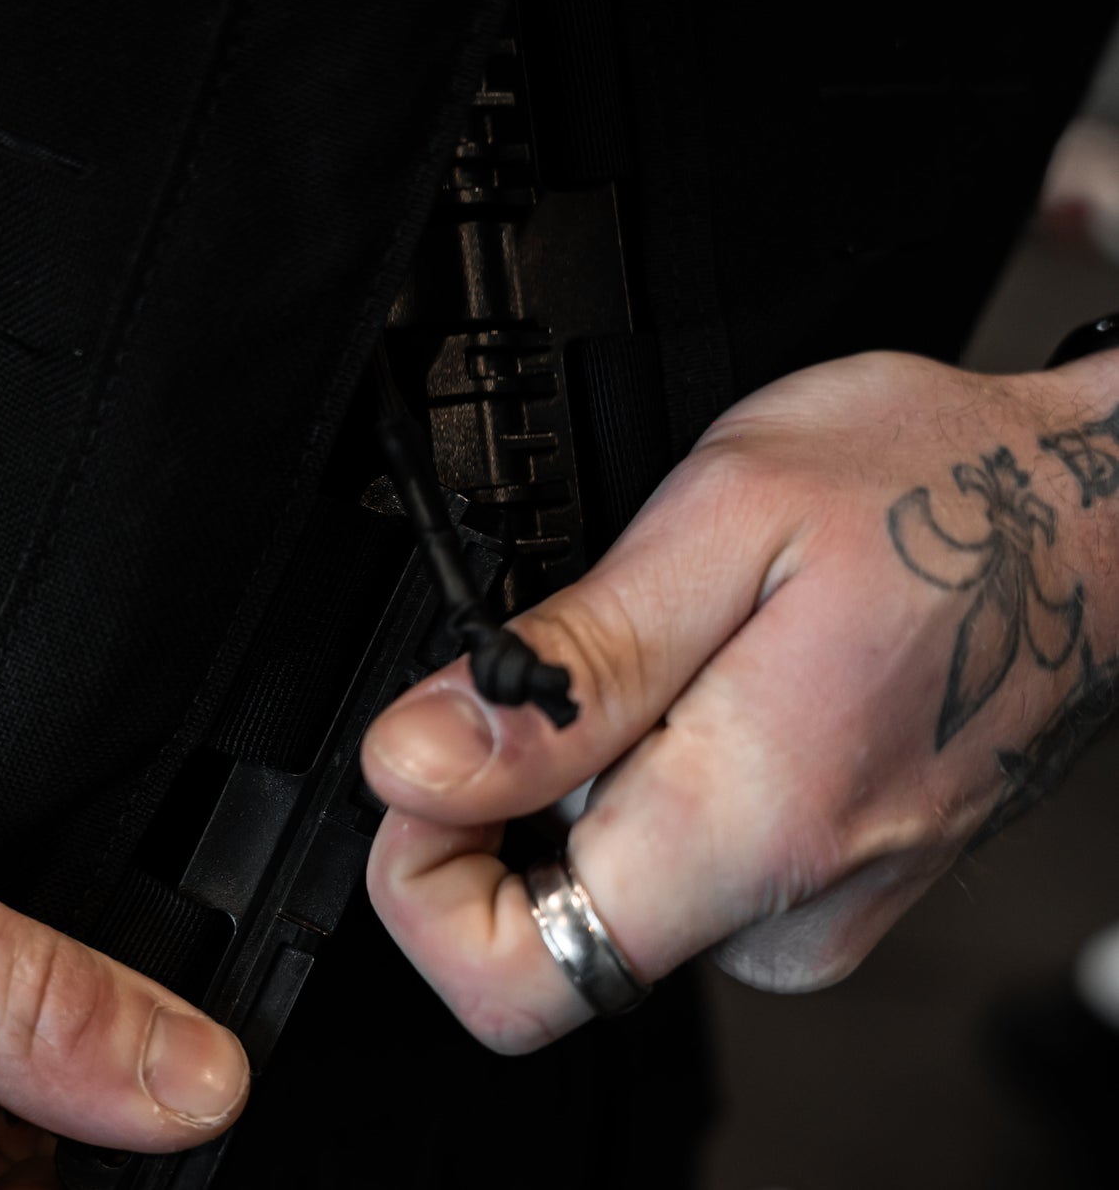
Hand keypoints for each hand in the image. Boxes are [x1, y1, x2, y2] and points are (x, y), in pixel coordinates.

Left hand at [360, 349, 1118, 1051]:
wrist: (1093, 512)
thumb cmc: (939, 490)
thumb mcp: (723, 524)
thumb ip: (569, 669)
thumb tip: (419, 764)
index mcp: (751, 826)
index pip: (516, 982)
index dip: (422, 881)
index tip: (429, 757)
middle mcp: (789, 905)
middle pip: (548, 932)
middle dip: (508, 793)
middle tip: (571, 653)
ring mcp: (818, 902)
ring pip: (610, 888)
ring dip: (587, 771)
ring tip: (670, 645)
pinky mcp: (828, 876)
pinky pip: (682, 860)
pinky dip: (652, 774)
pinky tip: (708, 677)